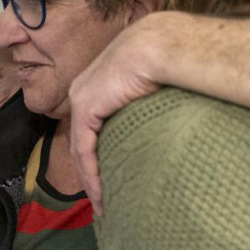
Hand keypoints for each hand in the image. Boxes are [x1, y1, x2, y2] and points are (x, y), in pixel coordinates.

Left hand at [66, 20, 164, 215]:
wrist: (161, 44)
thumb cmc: (169, 60)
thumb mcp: (153, 87)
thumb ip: (147, 106)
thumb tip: (165, 124)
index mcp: (99, 84)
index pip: (91, 127)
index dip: (98, 154)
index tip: (110, 178)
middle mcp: (84, 90)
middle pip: (81, 140)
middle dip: (90, 172)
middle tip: (103, 198)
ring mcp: (81, 98)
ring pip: (80, 149)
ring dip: (90, 180)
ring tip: (103, 205)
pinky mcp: (85, 108)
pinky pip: (84, 150)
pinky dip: (91, 174)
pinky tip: (101, 194)